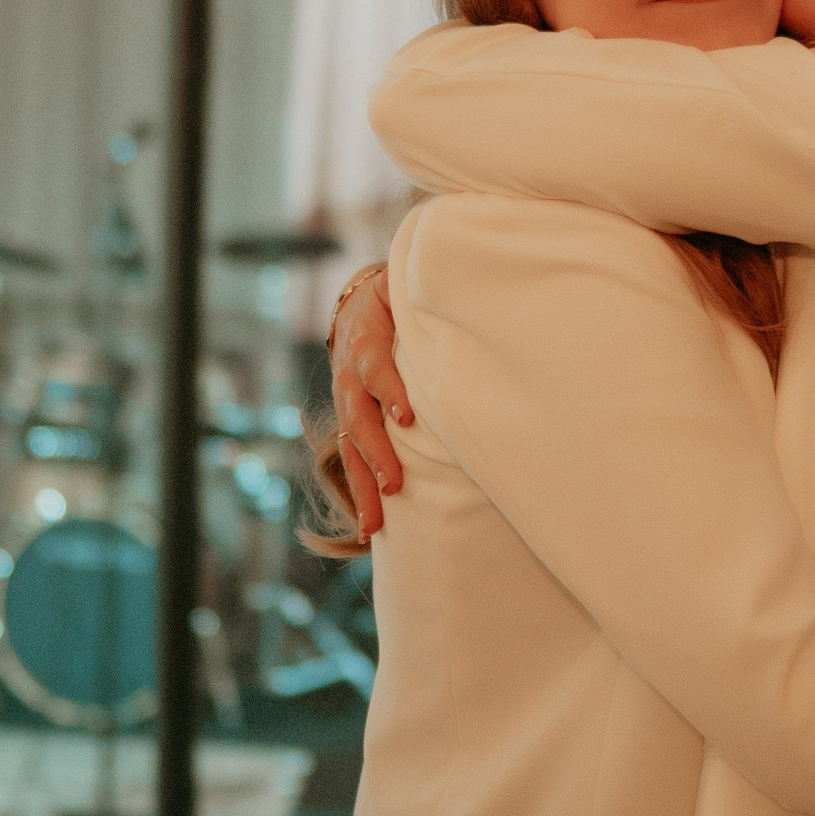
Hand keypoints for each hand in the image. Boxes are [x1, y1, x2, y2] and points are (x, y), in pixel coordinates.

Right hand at [331, 268, 408, 538]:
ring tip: (373, 524)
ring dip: (362, 486)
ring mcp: (346, 403)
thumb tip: (468, 294)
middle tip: (395, 484)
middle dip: (375, 453)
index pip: (373, 367)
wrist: (357, 305)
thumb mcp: (404, 287)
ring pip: (349, 449)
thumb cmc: (396, 298)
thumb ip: (424, 296)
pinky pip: (350, 461)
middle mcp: (349, 376)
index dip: (388, 390)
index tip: (406, 416)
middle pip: (357, 419)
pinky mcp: (350, 423)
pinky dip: (359, 493)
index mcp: (364, 339)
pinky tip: (369, 528)